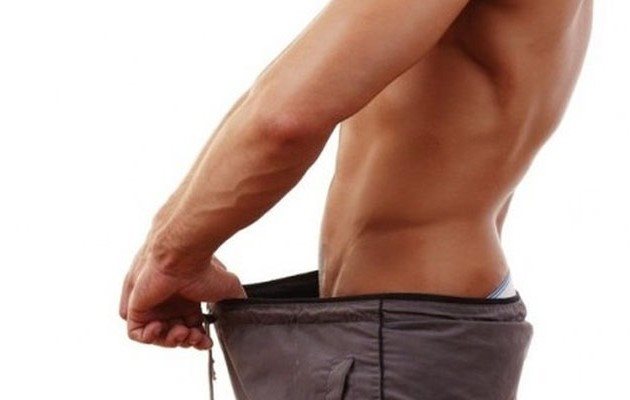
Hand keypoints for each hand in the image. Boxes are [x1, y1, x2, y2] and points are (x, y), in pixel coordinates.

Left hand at [119, 244, 246, 349]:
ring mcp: (152, 306)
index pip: (192, 327)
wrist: (182, 257)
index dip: (199, 338)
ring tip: (181, 331)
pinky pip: (137, 333)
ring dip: (171, 340)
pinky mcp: (136, 308)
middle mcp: (170, 303)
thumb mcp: (229, 286)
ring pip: (159, 336)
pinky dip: (150, 337)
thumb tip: (244, 310)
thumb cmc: (204, 268)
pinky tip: (161, 328)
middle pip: (176, 334)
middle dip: (187, 341)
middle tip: (194, 337)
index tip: (206, 341)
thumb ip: (236, 300)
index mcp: (188, 300)